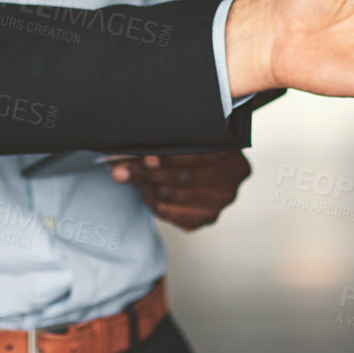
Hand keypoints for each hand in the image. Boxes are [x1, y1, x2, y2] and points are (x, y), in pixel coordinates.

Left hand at [113, 151, 250, 229]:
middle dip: (149, 174)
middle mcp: (233, 176)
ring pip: (179, 198)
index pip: (199, 156)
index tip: (145, 158)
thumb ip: (157, 142)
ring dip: (150, 189)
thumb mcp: (182, 135)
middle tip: (122, 171)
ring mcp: (223, 199)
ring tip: (133, 179)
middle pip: (186, 179)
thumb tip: (120, 158)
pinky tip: (147, 194)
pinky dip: (157, 206)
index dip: (171, 159)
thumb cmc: (192, 142)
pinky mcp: (209, 216)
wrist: (207, 158)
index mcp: (231, 150)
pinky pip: (177, 216)